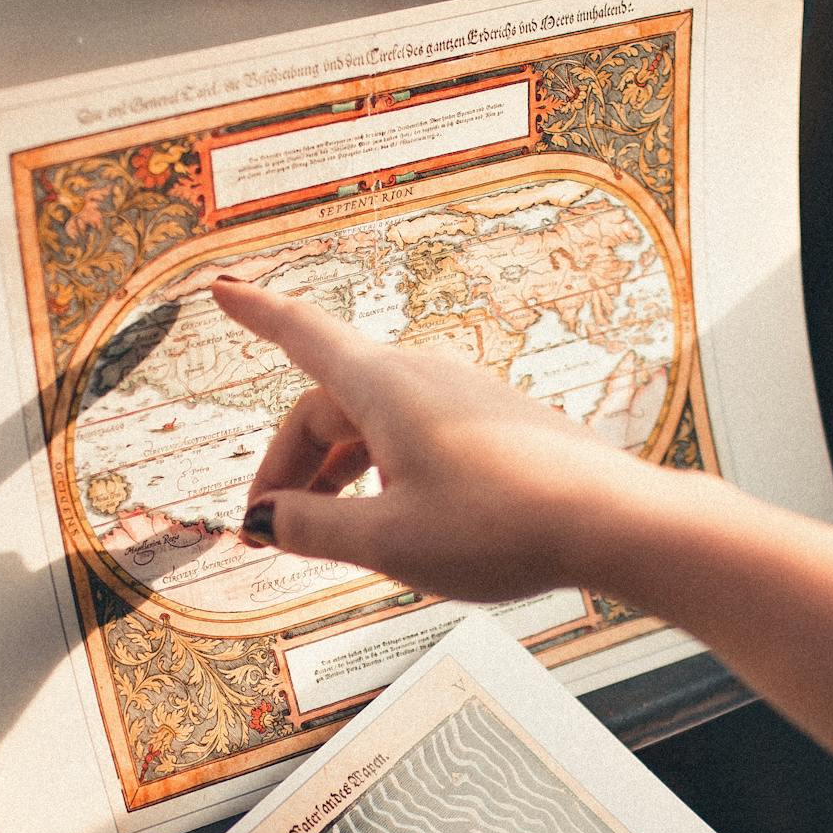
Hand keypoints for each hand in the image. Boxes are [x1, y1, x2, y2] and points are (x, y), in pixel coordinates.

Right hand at [214, 278, 679, 602]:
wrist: (610, 521)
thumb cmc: (500, 526)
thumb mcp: (387, 542)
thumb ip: (314, 530)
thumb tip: (267, 520)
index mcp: (383, 388)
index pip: (302, 336)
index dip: (256, 315)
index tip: (221, 290)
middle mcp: (421, 377)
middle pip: (329, 406)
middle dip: (289, 465)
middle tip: (267, 529)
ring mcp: (462, 396)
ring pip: (373, 424)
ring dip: (335, 473)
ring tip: (323, 531)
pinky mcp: (494, 422)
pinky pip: (415, 435)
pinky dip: (382, 471)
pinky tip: (393, 521)